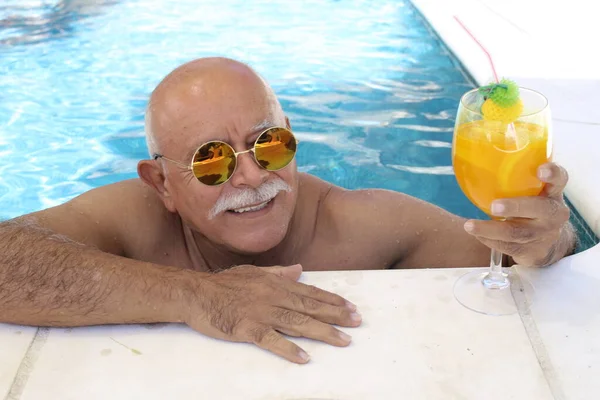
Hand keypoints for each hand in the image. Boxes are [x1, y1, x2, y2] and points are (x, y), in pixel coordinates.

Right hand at [184, 264, 360, 363]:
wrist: (196, 293)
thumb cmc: (223, 284)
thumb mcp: (254, 272)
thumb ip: (278, 272)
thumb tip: (299, 270)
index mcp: (275, 284)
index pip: (310, 293)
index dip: (332, 300)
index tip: (350, 307)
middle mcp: (273, 296)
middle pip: (310, 307)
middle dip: (336, 315)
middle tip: (357, 322)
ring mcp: (261, 312)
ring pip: (297, 323)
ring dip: (322, 332)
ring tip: (342, 340)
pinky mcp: (247, 328)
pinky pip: (271, 340)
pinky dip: (288, 349)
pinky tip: (304, 358)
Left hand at [464, 162, 573, 266]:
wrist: (547, 243)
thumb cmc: (532, 207)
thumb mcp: (533, 192)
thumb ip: (517, 179)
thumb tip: (473, 164)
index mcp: (553, 192)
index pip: (559, 178)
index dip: (552, 173)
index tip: (541, 170)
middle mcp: (554, 213)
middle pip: (540, 209)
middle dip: (515, 207)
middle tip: (494, 206)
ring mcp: (545, 234)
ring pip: (517, 232)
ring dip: (490, 229)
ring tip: (470, 225)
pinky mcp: (533, 252)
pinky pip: (508, 247)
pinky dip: (489, 240)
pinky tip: (477, 234)